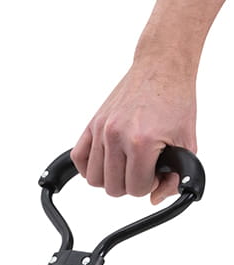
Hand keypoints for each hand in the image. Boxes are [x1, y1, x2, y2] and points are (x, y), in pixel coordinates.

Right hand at [72, 61, 196, 203]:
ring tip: (125, 165)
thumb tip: (155, 198)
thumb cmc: (175, 100)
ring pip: (94, 179)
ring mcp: (102, 130)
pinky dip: (89, 167)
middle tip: (141, 169)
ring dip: (110, 178)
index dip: (148, 186)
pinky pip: (78, 159)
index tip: (154, 172)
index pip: (135, 189)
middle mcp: (117, 136)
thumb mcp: (186, 141)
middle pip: (112, 188)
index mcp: (141, 142)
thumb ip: (174, 177)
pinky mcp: (93, 124)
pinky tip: (106, 161)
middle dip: (129, 184)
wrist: (162, 66)